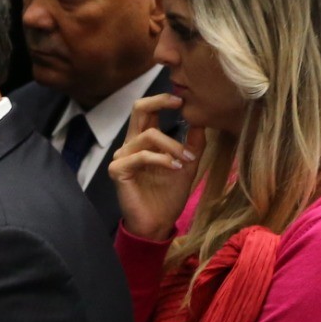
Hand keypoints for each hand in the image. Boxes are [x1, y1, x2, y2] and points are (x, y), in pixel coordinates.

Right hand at [109, 94, 206, 240]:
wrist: (158, 222)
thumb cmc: (169, 195)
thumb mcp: (188, 164)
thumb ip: (193, 142)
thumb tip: (202, 118)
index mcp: (144, 141)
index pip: (147, 110)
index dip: (163, 99)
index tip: (183, 100)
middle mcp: (130, 145)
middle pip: (138, 109)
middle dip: (160, 102)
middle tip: (181, 103)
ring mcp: (122, 157)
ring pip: (149, 135)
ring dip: (174, 146)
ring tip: (187, 160)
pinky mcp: (118, 170)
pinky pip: (142, 156)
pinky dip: (163, 160)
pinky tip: (176, 168)